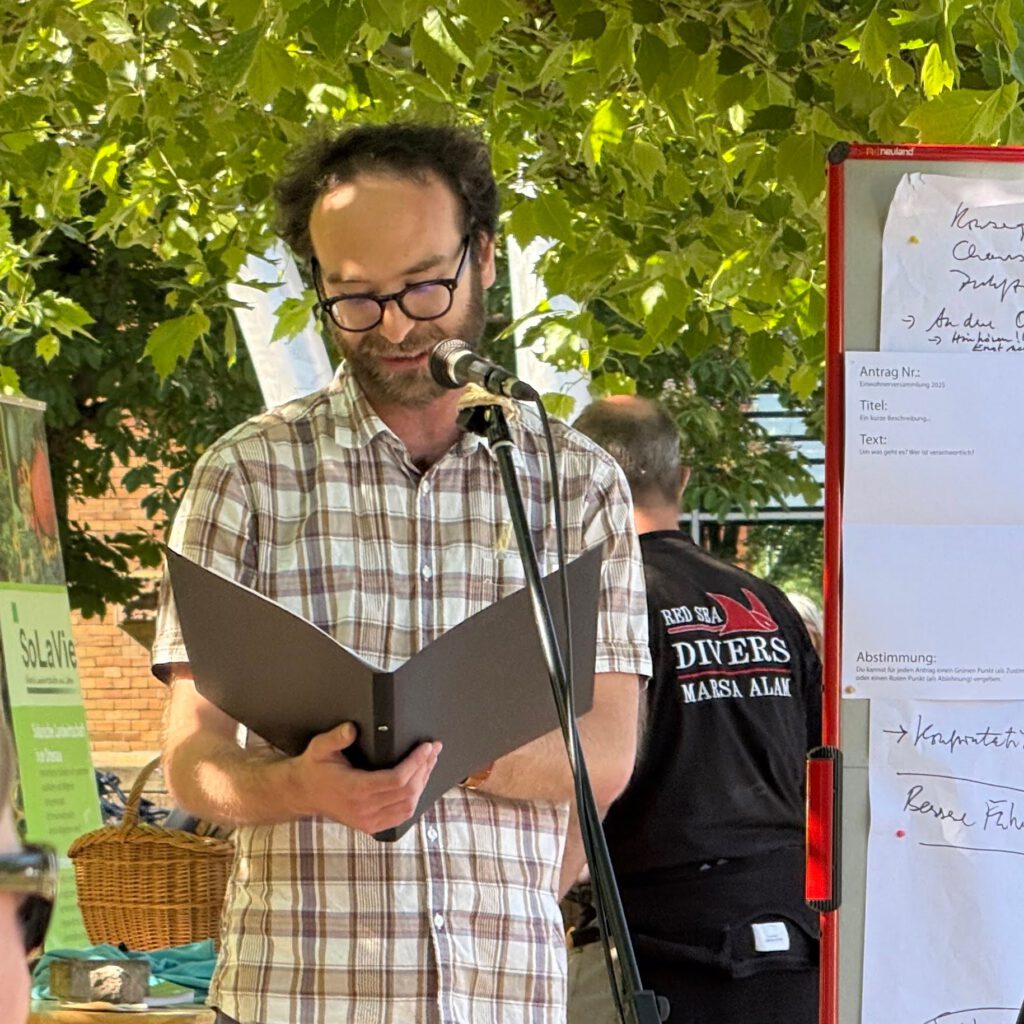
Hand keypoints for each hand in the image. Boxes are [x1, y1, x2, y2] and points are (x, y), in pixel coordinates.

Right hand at [290, 722, 441, 834]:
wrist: (303, 793)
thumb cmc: (314, 768)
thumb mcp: (320, 748)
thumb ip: (336, 738)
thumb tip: (351, 729)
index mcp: (355, 789)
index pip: (397, 779)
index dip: (416, 763)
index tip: (426, 747)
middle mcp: (364, 808)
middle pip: (407, 791)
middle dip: (425, 768)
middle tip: (434, 749)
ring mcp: (368, 820)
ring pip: (408, 805)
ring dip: (423, 783)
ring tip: (430, 762)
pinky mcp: (371, 825)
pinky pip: (401, 816)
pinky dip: (414, 799)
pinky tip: (420, 783)